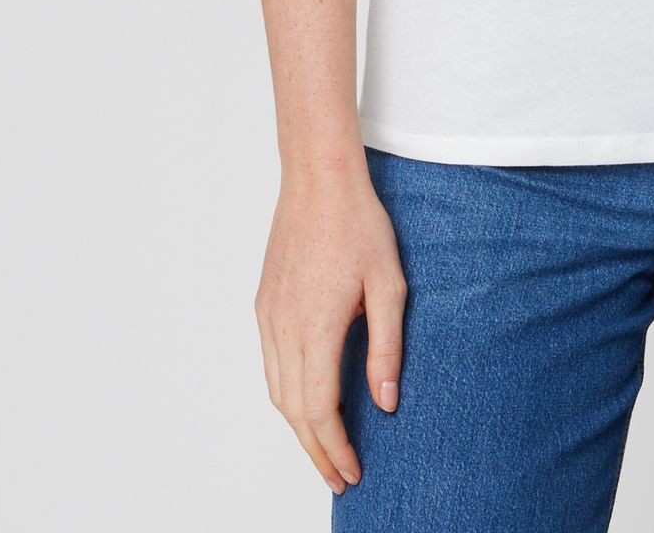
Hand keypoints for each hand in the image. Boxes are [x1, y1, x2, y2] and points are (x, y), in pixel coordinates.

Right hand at [254, 158, 406, 493]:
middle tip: (340, 476)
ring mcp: (269, 316)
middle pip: (293, 411)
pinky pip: (271, 364)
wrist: (319, 178)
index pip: (319, 409)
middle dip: (316, 450)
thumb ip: (387, 348)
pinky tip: (310, 399)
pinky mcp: (264, 305)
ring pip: (277, 391)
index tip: (352, 472)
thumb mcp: (389, 284)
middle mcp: (283, 327)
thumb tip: (386, 403)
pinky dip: (288, 394)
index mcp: (316, 326)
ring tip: (327, 448)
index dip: (334, 448)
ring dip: (299, 426)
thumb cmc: (359, 224)